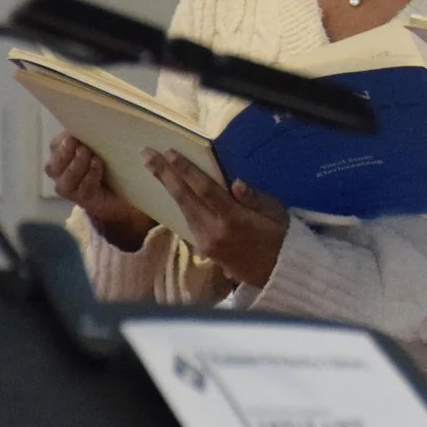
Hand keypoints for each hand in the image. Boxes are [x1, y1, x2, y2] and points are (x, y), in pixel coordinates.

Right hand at [46, 134, 156, 248]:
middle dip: (65, 151)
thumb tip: (94, 116)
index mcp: (62, 157)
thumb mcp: (100, 146)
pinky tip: (97, 164)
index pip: (56, 145)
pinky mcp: (84, 199)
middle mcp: (60, 174)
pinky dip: (89, 176)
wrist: (122, 192)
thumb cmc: (109, 164)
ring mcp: (70, 189)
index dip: (63, 138)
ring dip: (76, 163)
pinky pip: (83, 188)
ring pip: (65, 178)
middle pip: (54, 163)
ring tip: (87, 152)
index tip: (75, 130)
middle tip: (76, 141)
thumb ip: (93, 136)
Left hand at [141, 149, 288, 287]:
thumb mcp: (277, 213)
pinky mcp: (203, 249)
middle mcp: (214, 231)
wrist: (278, 274)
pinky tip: (173, 190)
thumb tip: (235, 183)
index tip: (169, 153)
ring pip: (182, 209)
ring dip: (167, 187)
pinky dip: (179, 202)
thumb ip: (255, 198)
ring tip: (153, 168)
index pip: (204, 189)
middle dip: (164, 174)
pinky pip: (188, 221)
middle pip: (184, 198)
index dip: (185, 170)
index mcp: (234, 219)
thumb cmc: (281, 237)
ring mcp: (206, 242)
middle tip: (146, 154)